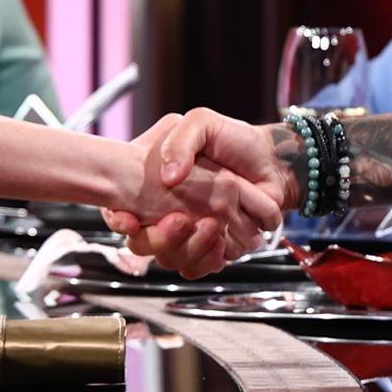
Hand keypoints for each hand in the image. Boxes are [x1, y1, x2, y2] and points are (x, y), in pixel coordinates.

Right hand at [101, 111, 282, 276]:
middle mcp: (168, 213)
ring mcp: (191, 233)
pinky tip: (221, 241)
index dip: (119, 220)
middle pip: (144, 245)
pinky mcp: (213, 247)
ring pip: (171, 259)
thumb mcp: (202, 123)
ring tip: (212, 226)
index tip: (128, 220)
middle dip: (161, 238)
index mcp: (156, 186)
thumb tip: (168, 177)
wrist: (271, 161)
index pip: (121, 212)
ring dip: (189, 248)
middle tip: (182, 219)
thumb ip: (180, 141)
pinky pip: (198, 268)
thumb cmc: (234, 139)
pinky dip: (208, 259)